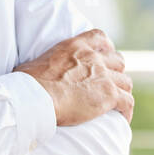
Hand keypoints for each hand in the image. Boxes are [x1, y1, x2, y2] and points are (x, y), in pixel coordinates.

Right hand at [14, 29, 132, 125]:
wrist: (35, 97)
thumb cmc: (26, 84)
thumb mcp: (36, 62)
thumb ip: (44, 63)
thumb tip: (31, 72)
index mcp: (74, 46)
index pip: (99, 37)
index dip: (106, 47)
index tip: (106, 55)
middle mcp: (92, 57)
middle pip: (118, 60)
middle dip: (116, 71)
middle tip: (110, 83)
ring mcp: (103, 75)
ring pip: (125, 82)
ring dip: (122, 91)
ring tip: (117, 103)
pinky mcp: (108, 95)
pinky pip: (127, 102)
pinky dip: (126, 110)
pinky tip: (122, 117)